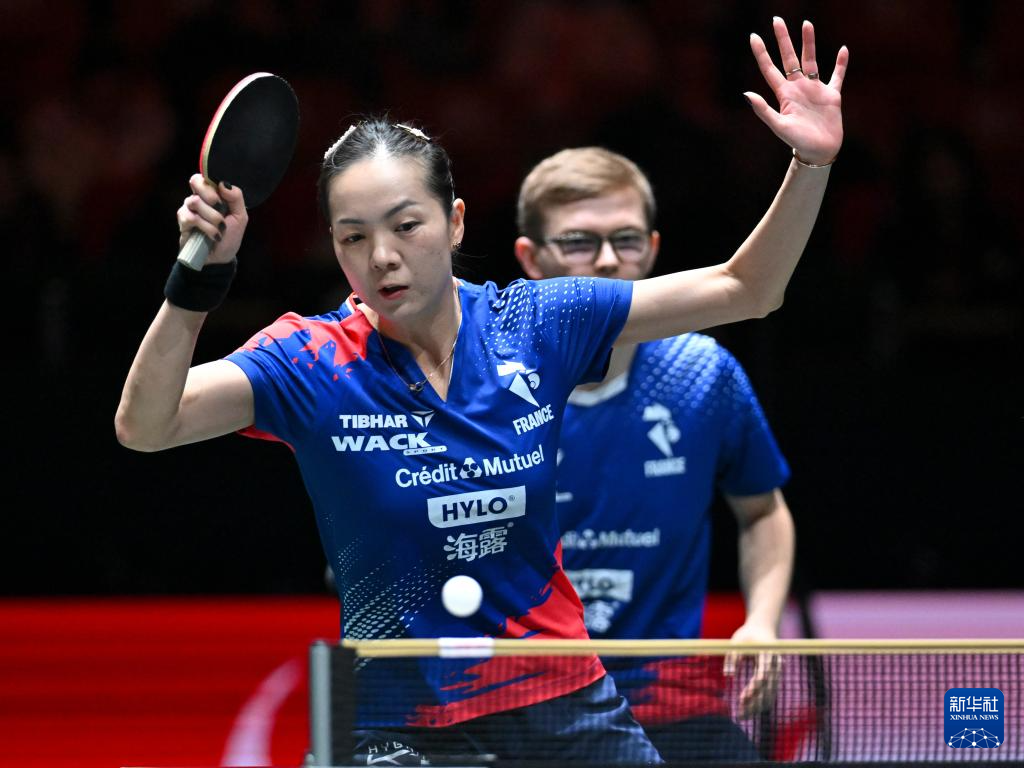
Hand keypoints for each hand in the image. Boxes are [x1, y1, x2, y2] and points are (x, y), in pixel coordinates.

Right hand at [176, 174, 248, 263]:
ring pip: (195, 201)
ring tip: (220, 229)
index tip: (223, 196)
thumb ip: (236, 197)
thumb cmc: (230, 236)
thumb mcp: (240, 217)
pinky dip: (206, 228)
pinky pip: (191, 218)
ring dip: (213, 217)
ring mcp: (188, 209)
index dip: (212, 181)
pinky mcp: (182, 222)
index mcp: (212, 194)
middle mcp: (198, 198)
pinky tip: (213, 236)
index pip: (204, 176)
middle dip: (211, 195)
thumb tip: (223, 183)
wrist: (220, 258)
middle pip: (195, 180)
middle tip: (220, 208)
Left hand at [723, 622, 780, 718]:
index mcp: (767, 653)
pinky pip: (770, 693)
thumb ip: (733, 657)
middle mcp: (776, 665)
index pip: (763, 674)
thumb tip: (728, 675)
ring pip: (771, 694)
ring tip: (742, 716)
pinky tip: (750, 711)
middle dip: (754, 703)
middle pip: (768, 688)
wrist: (764, 627)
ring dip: (757, 706)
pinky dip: (761, 703)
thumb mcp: (737, 642)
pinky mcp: (775, 677)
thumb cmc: (748, 634)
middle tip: (740, 715)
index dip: (753, 688)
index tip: (742, 698)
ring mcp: (777, 672)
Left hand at [746, 17, 847, 165]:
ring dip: (809, 43)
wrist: (819, 151)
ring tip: (807, 24)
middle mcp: (798, 88)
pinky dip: (841, 63)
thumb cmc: (797, 141)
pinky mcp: (831, 94)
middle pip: (789, 58)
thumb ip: (763, 110)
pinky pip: (837, 75)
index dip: (761, 53)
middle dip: (783, 39)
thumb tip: (746, 95)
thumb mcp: (779, 126)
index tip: (753, 36)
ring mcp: (814, 89)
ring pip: (811, 60)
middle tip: (776, 19)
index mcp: (784, 94)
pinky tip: (843, 49)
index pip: (770, 69)